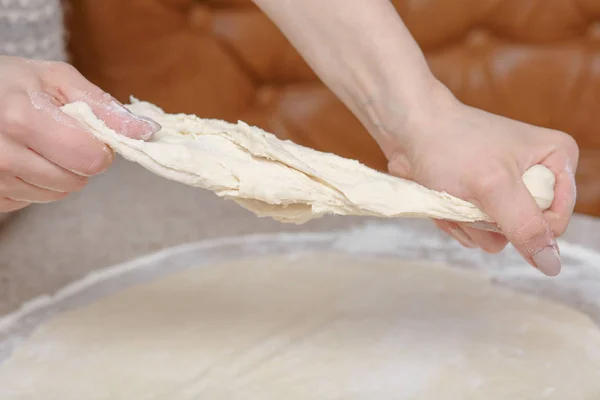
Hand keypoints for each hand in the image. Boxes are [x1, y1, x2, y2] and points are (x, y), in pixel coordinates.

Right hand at [0, 56, 159, 212]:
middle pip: (75, 181)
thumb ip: (104, 107)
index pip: (90, 160)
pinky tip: (19, 157)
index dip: (98, 149)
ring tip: (34, 144)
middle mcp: (1, 154)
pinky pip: (31, 201)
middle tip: (56, 135)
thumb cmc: (10, 82)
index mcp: (21, 119)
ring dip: (56, 173)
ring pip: (55, 194)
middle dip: (77, 161)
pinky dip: (33, 183)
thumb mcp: (56, 79)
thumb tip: (147, 132)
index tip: (86, 133)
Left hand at [381, 83, 578, 275]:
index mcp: (556, 160)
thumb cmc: (450, 144)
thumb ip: (525, 226)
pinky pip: (472, 230)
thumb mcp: (494, 186)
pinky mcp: (478, 199)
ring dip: (466, 222)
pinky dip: (453, 220)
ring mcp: (505, 189)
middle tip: (468, 194)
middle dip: (487, 221)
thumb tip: (552, 264)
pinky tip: (441, 198)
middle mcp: (535, 175)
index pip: (556, 222)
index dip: (523, 224)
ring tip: (451, 193)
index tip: (494, 201)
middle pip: (522, 231)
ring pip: (494, 236)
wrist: (408, 129)